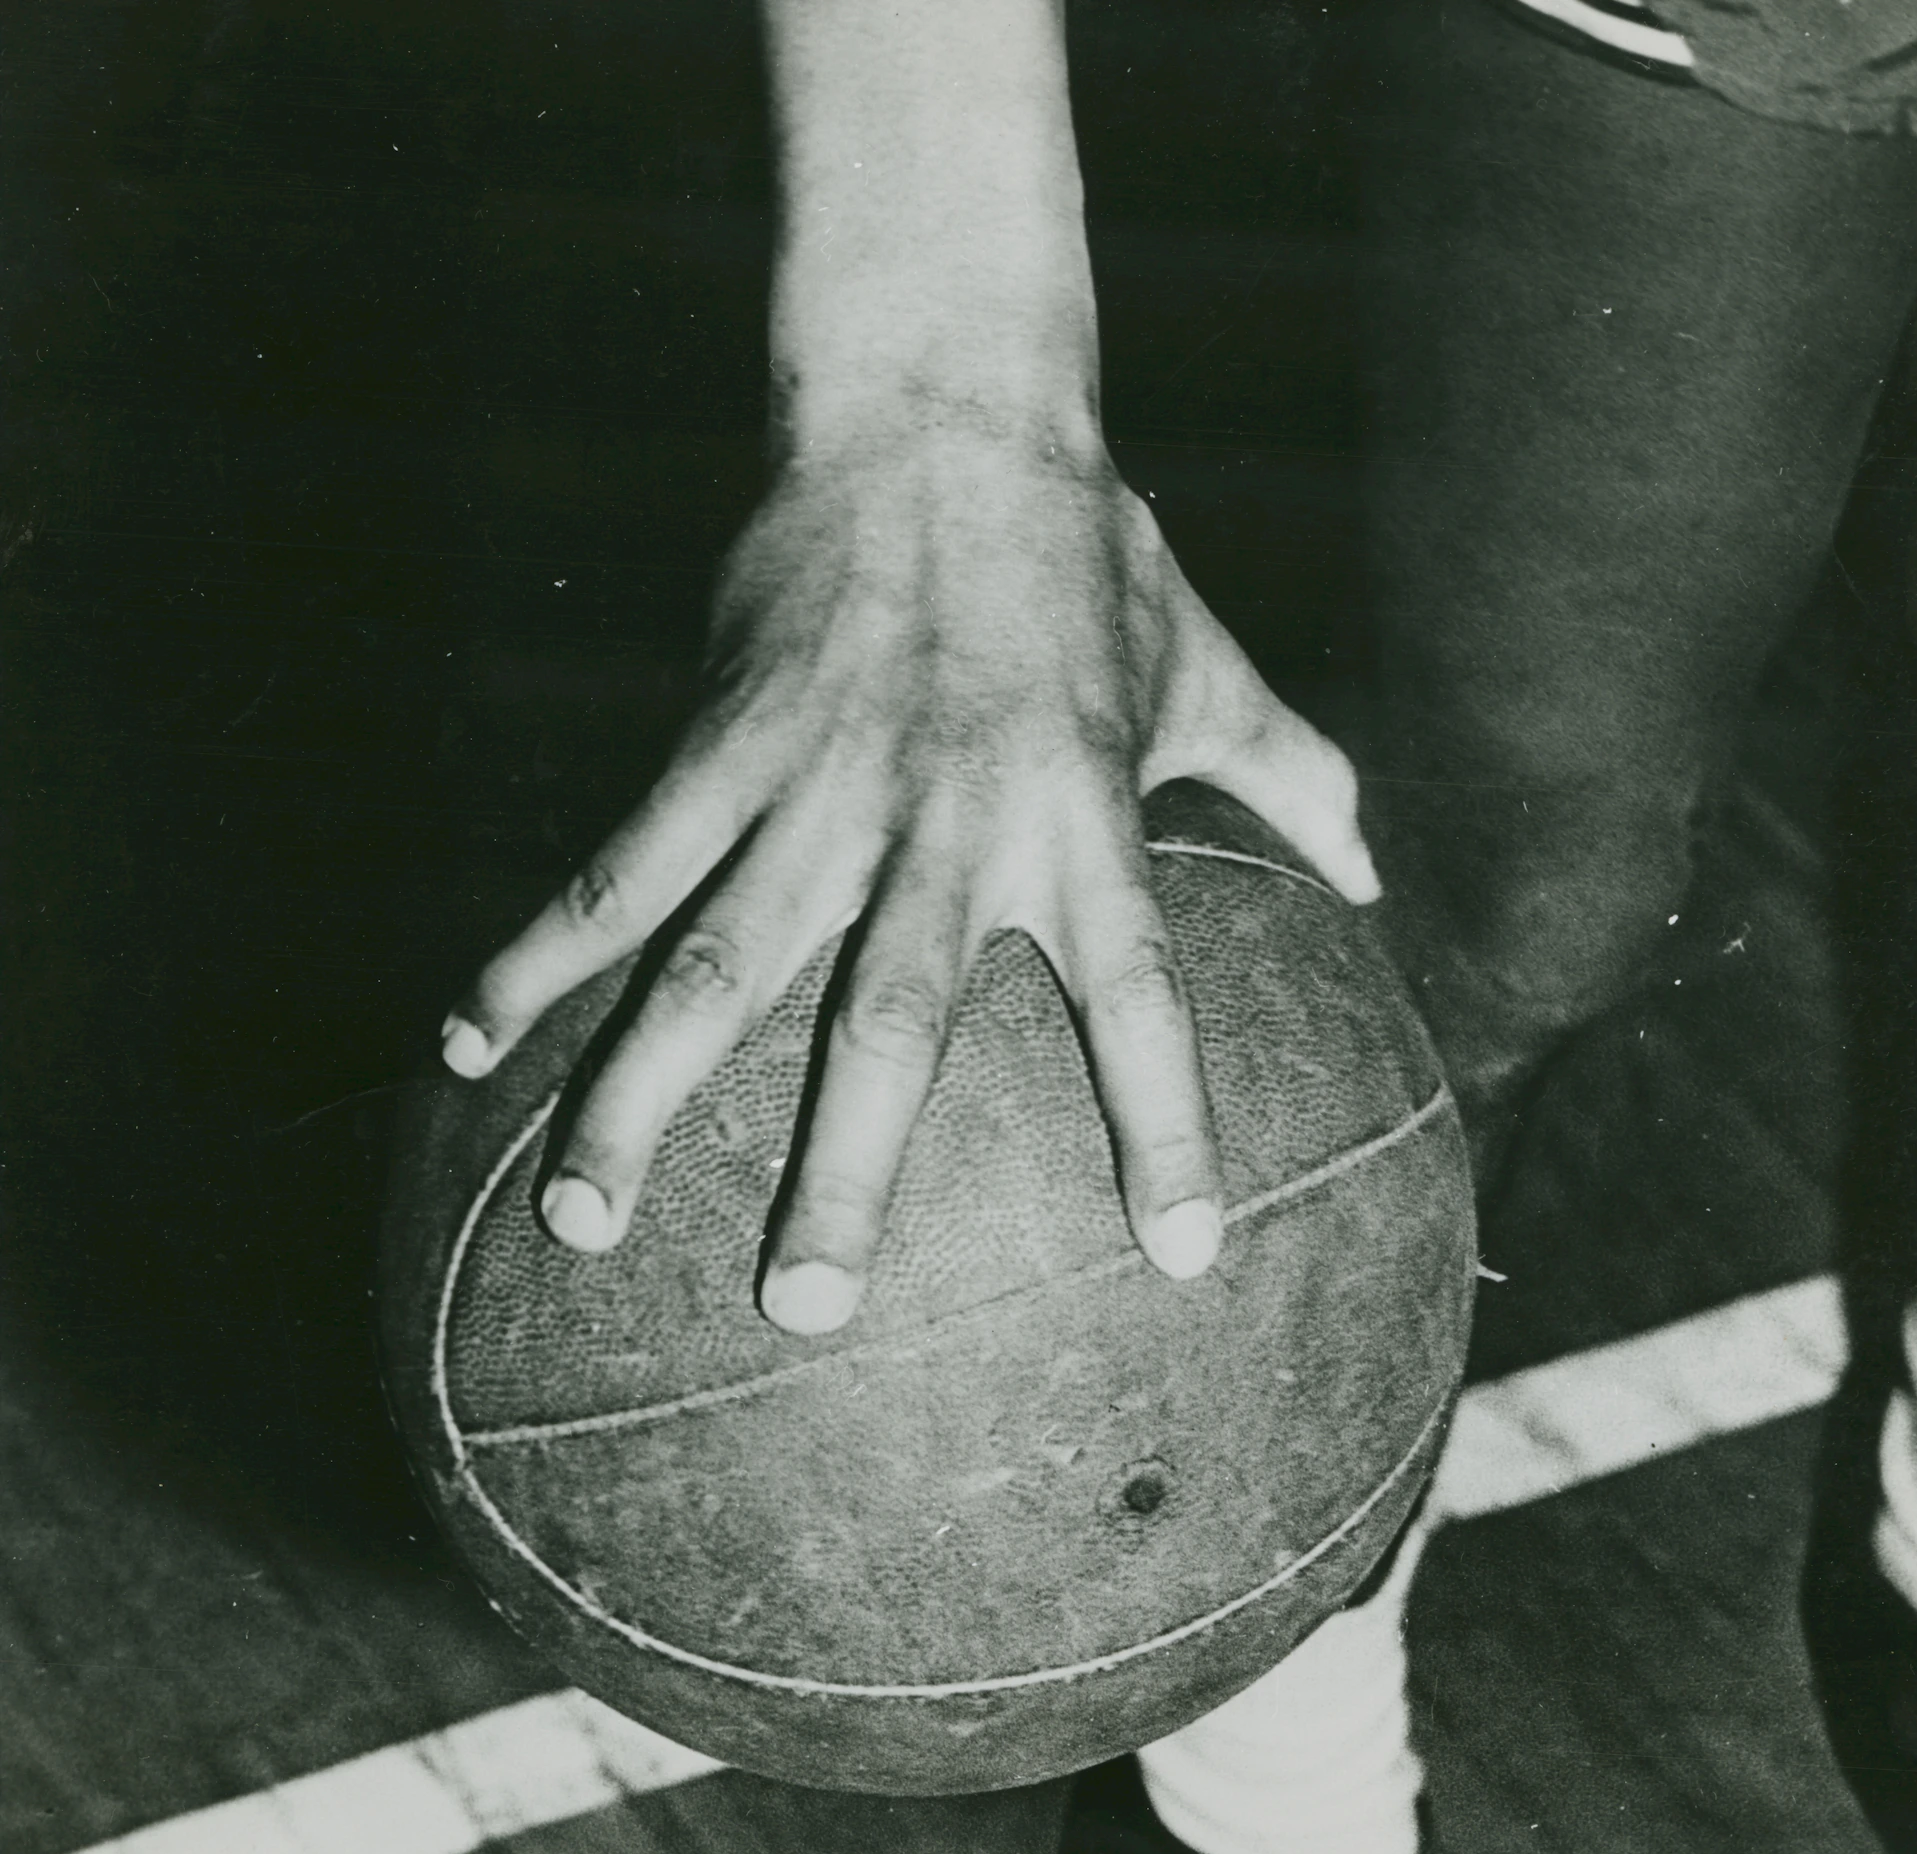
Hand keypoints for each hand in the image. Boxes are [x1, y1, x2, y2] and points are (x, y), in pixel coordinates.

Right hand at [440, 421, 1376, 1333]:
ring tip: (578, 1221)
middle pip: (889, 1023)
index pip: (1142, 994)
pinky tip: (464, 1050)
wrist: (944, 403)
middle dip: (840, 1173)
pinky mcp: (717, 737)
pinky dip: (534, 956)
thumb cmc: (1094, 558)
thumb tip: (1379, 874)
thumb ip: (1301, 779)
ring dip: (635, 1095)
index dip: (1166, 1122)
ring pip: (715, 961)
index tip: (1180, 1258)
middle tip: (800, 1314)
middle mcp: (950, 820)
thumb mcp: (1214, 671)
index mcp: (1086, 817)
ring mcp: (819, 782)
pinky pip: (615, 865)